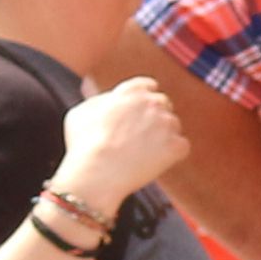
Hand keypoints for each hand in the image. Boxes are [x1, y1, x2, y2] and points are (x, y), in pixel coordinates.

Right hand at [52, 78, 187, 215]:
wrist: (96, 173)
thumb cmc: (83, 146)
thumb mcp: (80, 113)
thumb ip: (97, 100)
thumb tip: (102, 93)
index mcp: (131, 91)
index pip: (148, 86)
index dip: (144, 100)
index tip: (140, 112)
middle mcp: (152, 102)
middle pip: (163, 104)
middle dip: (155, 118)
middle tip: (141, 137)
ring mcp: (166, 123)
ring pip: (173, 126)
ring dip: (163, 137)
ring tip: (142, 154)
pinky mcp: (175, 146)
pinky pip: (181, 147)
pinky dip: (172, 156)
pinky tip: (154, 164)